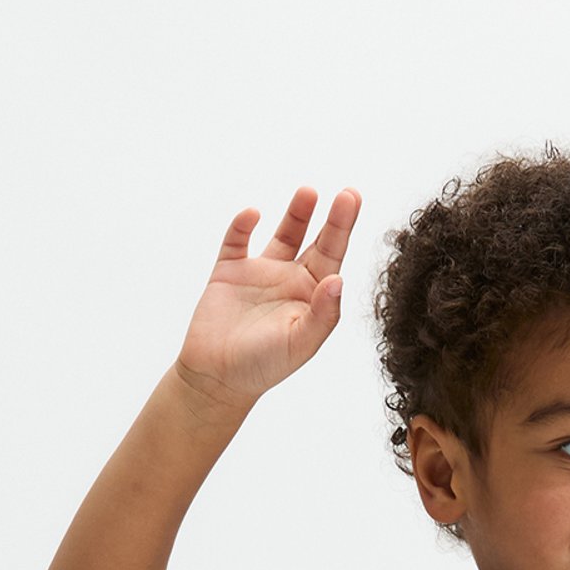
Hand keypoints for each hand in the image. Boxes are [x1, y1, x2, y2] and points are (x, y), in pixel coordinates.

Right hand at [177, 184, 361, 407]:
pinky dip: (242, 225)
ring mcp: (260, 273)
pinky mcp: (229, 271)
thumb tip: (337, 280)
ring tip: (309, 192)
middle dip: (331, 218)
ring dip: (296, 213)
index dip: (343, 227)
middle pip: (316, 240)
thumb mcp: (300, 343)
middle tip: (347, 194)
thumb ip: (322, 314)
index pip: (333, 256)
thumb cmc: (264, 366)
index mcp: (311, 296)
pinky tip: (253, 215)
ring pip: (283, 234)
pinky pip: (237, 241)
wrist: (217, 378)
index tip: (352, 199)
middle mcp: (291, 280)